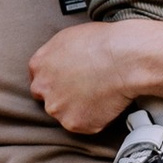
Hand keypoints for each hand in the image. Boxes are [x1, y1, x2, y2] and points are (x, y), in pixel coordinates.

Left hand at [28, 16, 162, 135]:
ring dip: (79, 108)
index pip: (40, 80)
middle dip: (65, 97)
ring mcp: (57, 108)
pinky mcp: (74, 123)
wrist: (124, 59)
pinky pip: (84, 125)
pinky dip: (95, 118)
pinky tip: (106, 103)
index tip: (71, 81)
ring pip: (66, 113)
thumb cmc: (103, 42)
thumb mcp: (69, 37)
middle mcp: (43, 88)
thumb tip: (62, 62)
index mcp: (39, 65)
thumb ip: (56, 55)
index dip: (57, 82)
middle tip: (87, 89)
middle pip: (50, 98)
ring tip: (100, 94)